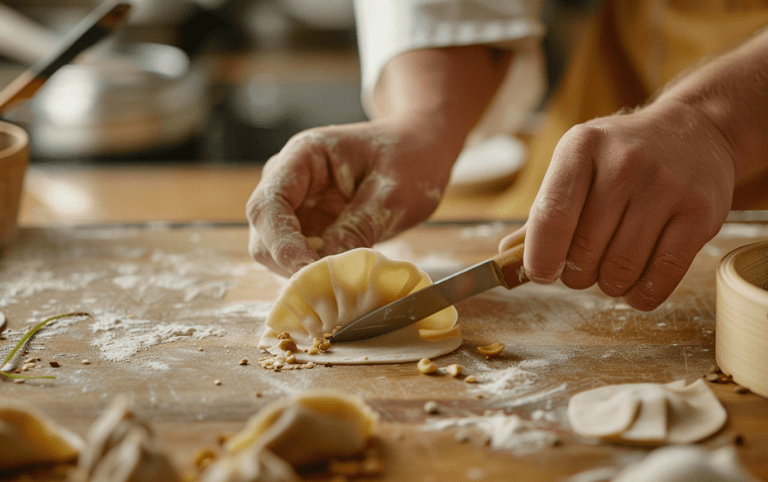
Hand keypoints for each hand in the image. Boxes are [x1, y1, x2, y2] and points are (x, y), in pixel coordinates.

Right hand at [247, 119, 457, 276]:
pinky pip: (299, 259)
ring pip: (275, 252)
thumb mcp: (394, 193)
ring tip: (342, 279)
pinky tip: (343, 277)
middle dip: (289, 262)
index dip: (281, 242)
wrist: (421, 151)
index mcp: (303, 156)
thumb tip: (326, 269)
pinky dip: (315, 273)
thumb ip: (358, 228)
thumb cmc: (410, 158)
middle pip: (264, 233)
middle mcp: (289, 181)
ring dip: (301, 271)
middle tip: (329, 284)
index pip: (269, 204)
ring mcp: (296, 207)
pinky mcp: (309, 229)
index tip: (306, 269)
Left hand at [501, 98, 735, 309]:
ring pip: (621, 269)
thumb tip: (505, 255)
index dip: (540, 257)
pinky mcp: (700, 214)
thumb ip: (545, 211)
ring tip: (610, 269)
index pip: (552, 215)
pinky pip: (661, 276)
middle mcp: (625, 163)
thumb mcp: (577, 165)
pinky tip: (635, 286)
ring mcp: (666, 187)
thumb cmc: (621, 156)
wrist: (695, 130)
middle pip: (585, 251)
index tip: (540, 274)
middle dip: (575, 274)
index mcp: (581, 147)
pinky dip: (641, 295)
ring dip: (608, 285)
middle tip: (582, 267)